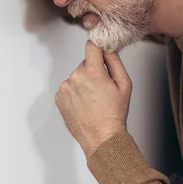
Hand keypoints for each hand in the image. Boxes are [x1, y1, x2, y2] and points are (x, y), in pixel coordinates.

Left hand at [56, 41, 132, 157]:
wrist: (101, 137)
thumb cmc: (114, 113)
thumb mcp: (124, 84)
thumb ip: (115, 61)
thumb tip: (107, 47)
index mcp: (93, 72)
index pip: (91, 46)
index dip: (98, 46)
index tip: (100, 49)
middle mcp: (75, 77)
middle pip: (85, 63)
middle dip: (93, 71)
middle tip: (102, 88)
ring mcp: (65, 88)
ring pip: (76, 76)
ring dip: (83, 82)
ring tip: (93, 99)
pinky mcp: (59, 97)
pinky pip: (68, 87)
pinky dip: (75, 93)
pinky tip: (84, 104)